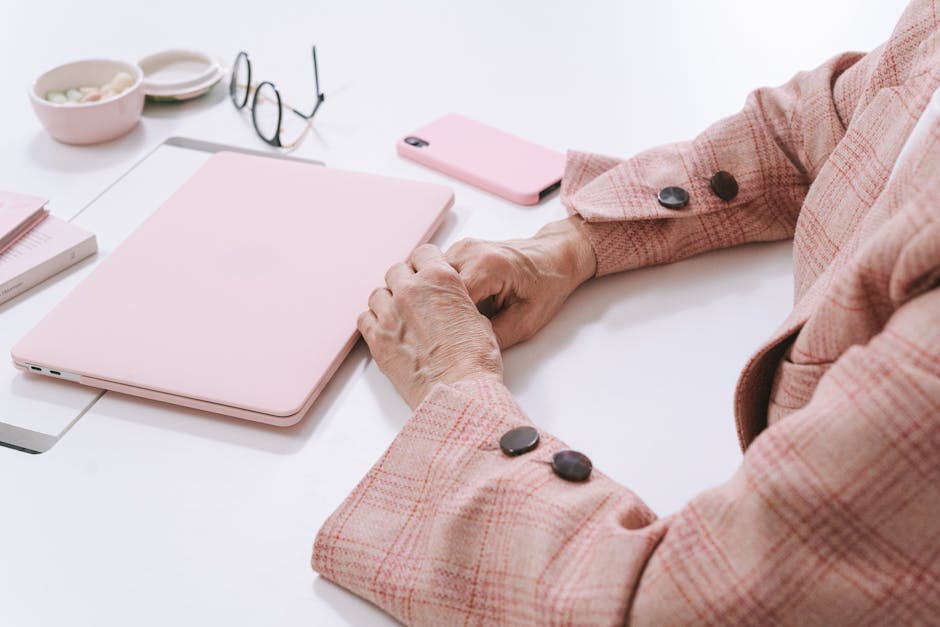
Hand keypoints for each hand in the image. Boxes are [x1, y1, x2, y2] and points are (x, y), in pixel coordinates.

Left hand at [358, 244, 502, 408]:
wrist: (460, 391)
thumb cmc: (475, 360)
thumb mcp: (478, 319)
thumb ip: (456, 303)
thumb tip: (450, 308)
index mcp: (440, 279)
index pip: (424, 253)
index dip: (426, 264)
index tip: (426, 274)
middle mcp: (411, 290)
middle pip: (396, 271)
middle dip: (405, 282)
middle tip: (414, 300)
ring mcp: (390, 314)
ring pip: (377, 294)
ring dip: (387, 302)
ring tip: (400, 319)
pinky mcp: (377, 339)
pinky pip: (364, 319)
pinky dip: (374, 322)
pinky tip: (387, 332)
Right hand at [445, 216, 596, 348]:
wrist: (554, 256)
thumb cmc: (546, 285)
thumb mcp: (527, 321)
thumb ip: (495, 337)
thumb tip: (465, 351)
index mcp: (488, 266)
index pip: (448, 299)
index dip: (445, 324)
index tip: (448, 342)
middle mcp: (469, 251)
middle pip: (432, 287)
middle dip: (437, 313)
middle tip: (448, 334)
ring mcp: (460, 248)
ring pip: (429, 280)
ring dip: (437, 302)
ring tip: (452, 321)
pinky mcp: (457, 252)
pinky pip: (436, 275)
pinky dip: (440, 294)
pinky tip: (453, 309)